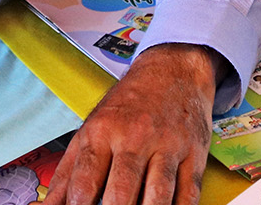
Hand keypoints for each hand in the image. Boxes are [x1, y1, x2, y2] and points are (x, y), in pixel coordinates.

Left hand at [44, 43, 215, 204]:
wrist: (173, 69)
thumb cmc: (129, 104)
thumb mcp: (90, 130)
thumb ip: (67, 175)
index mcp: (102, 132)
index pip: (84, 182)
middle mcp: (135, 138)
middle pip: (121, 193)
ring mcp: (167, 146)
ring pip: (158, 195)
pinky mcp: (194, 154)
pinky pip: (188, 194)